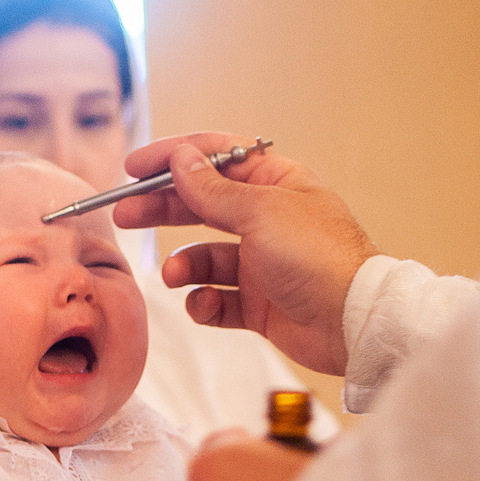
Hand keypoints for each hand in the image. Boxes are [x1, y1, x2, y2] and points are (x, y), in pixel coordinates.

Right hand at [113, 132, 379, 375]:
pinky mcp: (261, 303)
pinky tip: (204, 304)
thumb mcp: (260, 212)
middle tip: (125, 214)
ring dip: (184, 266)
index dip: (174, 157)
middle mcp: (268, 219)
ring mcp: (264, 262)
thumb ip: (212, 190)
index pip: (217, 157)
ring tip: (172, 275)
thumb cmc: (319, 258)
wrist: (354, 323)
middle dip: (163, 209)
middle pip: (203, 205)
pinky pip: (219, 299)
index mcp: (277, 183)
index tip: (135, 168)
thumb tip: (180, 158)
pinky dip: (205, 302)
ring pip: (206, 257)